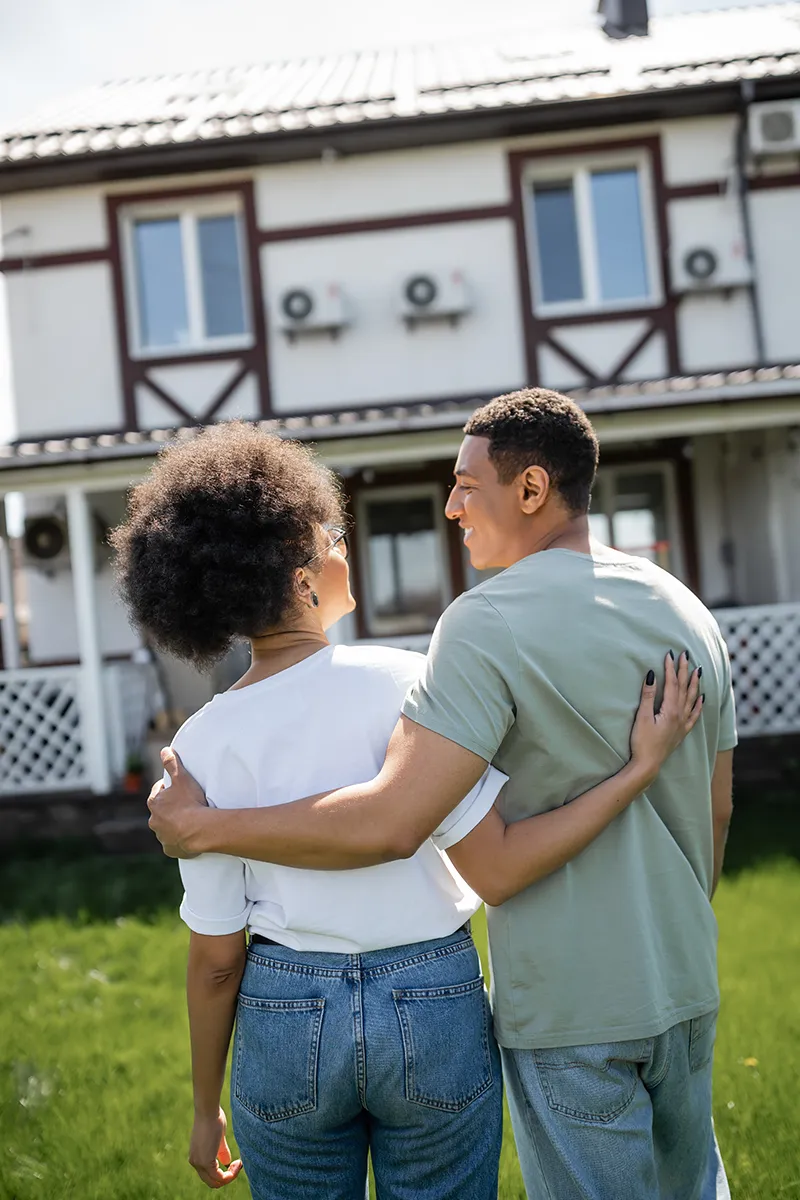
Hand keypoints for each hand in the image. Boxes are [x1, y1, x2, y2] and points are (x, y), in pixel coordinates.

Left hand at [146, 748, 207, 857]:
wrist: (198, 830)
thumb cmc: (190, 802)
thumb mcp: (182, 778)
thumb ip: (172, 763)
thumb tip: (164, 750)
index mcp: (154, 803)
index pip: (158, 792)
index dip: (168, 789)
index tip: (178, 789)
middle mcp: (154, 820)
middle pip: (161, 812)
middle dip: (170, 808)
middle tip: (186, 805)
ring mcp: (161, 836)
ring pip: (166, 828)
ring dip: (174, 824)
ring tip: (189, 821)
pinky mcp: (169, 849)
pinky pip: (172, 844)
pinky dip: (178, 841)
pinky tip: (188, 837)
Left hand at [188, 1107, 242, 1188]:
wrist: (208, 1110)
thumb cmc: (213, 1118)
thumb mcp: (218, 1138)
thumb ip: (221, 1151)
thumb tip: (227, 1161)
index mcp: (196, 1156)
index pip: (209, 1175)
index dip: (223, 1173)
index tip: (235, 1162)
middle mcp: (195, 1162)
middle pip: (212, 1182)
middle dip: (227, 1177)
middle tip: (238, 1165)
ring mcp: (199, 1163)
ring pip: (215, 1182)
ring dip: (230, 1177)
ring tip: (238, 1164)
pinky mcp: (206, 1162)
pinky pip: (220, 1178)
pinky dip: (230, 1175)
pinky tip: (237, 1163)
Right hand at [629, 651, 702, 786]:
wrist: (648, 765)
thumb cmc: (642, 742)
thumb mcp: (642, 717)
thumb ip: (648, 696)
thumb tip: (651, 675)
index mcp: (671, 710)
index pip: (672, 684)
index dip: (670, 668)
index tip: (670, 654)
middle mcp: (680, 715)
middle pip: (683, 688)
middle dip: (684, 670)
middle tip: (686, 655)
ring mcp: (682, 724)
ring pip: (692, 699)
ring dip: (694, 684)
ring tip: (698, 671)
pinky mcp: (681, 732)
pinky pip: (694, 715)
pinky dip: (698, 705)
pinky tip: (702, 698)